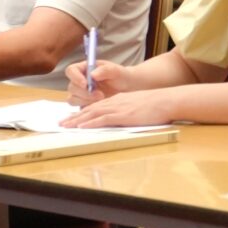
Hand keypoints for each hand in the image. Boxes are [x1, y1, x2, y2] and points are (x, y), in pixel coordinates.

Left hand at [63, 87, 180, 127]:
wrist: (166, 101)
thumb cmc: (156, 105)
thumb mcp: (137, 104)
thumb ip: (127, 110)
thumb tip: (121, 118)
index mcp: (117, 101)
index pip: (95, 106)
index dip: (82, 113)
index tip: (72, 119)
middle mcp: (114, 103)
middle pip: (89, 110)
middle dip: (74, 117)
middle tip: (61, 123)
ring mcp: (118, 109)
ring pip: (92, 114)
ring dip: (77, 120)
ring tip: (65, 126)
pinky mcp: (122, 115)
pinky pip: (103, 119)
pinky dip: (91, 123)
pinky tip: (82, 126)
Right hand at [66, 60, 132, 106]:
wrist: (126, 88)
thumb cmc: (120, 76)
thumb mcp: (115, 70)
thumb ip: (105, 70)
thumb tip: (92, 75)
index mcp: (84, 68)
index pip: (71, 70)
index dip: (75, 77)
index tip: (85, 83)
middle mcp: (79, 81)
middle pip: (71, 87)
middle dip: (84, 92)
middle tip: (100, 94)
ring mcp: (80, 93)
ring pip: (72, 99)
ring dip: (85, 101)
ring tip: (101, 99)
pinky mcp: (83, 104)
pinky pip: (79, 108)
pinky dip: (87, 109)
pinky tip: (99, 105)